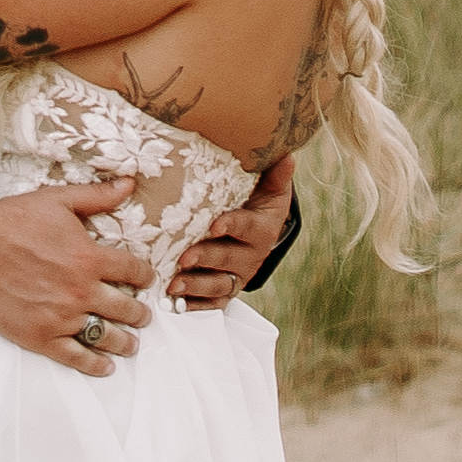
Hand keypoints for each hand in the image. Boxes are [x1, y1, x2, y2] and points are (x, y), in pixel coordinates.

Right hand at [0, 179, 149, 374]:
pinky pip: (75, 356)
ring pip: (106, 336)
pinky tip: (105, 366)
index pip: (133, 272)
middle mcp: (81, 291)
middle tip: (143, 317)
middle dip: (139, 314)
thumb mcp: (58, 200)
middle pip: (125, 309)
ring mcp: (62, 317)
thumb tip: (128, 183)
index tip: (146, 280)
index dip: (144, 276)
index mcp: (90, 258)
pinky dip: (93, 364)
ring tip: (131, 344)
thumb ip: (97, 196)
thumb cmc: (13, 222)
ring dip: (124, 342)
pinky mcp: (40, 335)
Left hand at [167, 152, 294, 306]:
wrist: (259, 230)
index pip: (248, 227)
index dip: (233, 225)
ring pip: (219, 284)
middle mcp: (251, 255)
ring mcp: (238, 275)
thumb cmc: (259, 203)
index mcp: (262, 229)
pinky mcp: (227, 290)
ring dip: (196, 285)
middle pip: (228, 259)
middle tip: (184, 257)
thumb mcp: (271, 188)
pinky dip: (196, 305)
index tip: (215, 224)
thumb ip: (276, 174)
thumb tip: (287, 156)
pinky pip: (213, 302)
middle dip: (206, 258)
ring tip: (175, 284)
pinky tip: (178, 305)